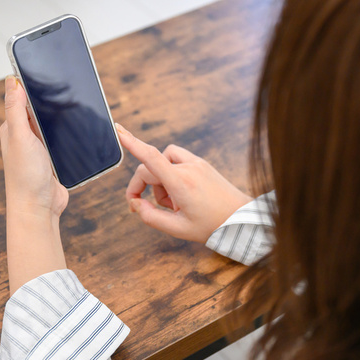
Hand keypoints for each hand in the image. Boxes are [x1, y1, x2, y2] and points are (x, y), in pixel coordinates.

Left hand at [0, 76, 67, 293]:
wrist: (39, 208)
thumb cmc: (25, 175)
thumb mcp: (19, 136)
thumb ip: (15, 109)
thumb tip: (12, 80)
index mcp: (12, 129)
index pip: (22, 99)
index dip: (34, 86)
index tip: (50, 73)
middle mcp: (24, 137)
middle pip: (40, 112)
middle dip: (52, 101)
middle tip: (71, 88)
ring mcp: (40, 149)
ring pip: (53, 126)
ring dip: (63, 119)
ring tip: (79, 106)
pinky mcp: (53, 160)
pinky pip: (63, 142)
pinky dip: (70, 135)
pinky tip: (81, 130)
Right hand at [118, 123, 252, 243]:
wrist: (241, 219)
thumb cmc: (211, 226)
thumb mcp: (178, 229)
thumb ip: (151, 217)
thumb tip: (136, 204)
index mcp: (181, 183)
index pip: (150, 157)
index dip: (131, 143)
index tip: (118, 130)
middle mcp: (188, 167)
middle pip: (150, 167)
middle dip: (144, 187)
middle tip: (150, 208)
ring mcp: (196, 162)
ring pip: (162, 160)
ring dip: (159, 179)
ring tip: (173, 202)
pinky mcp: (201, 163)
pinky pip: (176, 159)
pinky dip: (171, 173)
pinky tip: (181, 192)